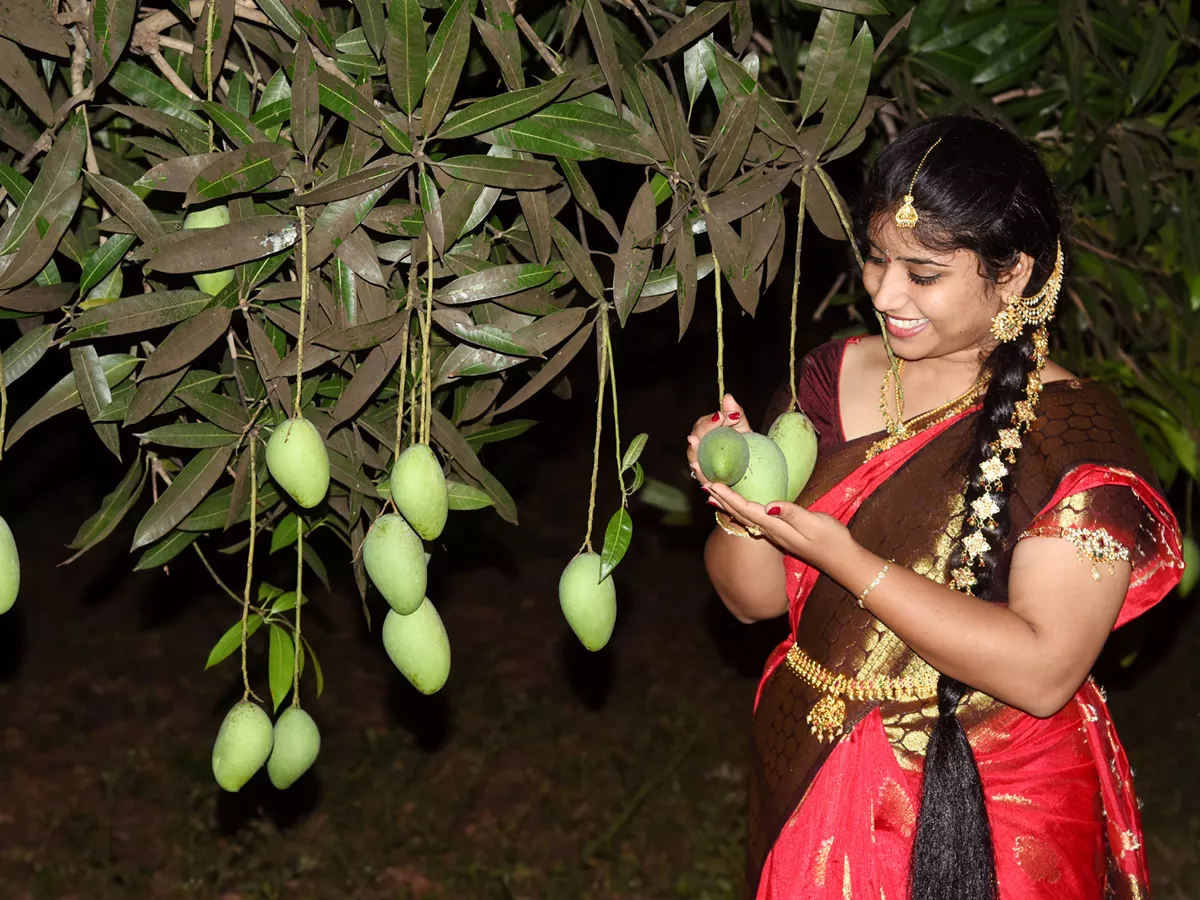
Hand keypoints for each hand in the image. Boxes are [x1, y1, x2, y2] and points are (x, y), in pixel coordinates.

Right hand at [686, 393, 752, 482]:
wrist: (752, 467)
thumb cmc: (743, 445)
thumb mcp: (741, 428)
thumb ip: (735, 413)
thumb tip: (728, 397)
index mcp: (706, 434)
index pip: (703, 424)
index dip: (712, 419)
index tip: (726, 415)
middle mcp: (700, 448)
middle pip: (696, 437)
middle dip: (706, 428)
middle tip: (718, 420)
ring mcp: (701, 464)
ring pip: (693, 455)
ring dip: (693, 448)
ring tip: (694, 441)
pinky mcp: (706, 479)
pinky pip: (700, 475)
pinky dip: (698, 471)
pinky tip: (697, 465)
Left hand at [704, 481, 851, 569]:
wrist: (841, 559)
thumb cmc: (831, 539)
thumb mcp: (814, 524)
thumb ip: (792, 514)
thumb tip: (769, 505)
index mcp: (776, 526)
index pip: (747, 509)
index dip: (729, 497)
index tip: (713, 484)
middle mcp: (770, 531)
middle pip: (740, 513)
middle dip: (721, 498)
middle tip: (703, 483)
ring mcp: (774, 533)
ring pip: (744, 517)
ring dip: (727, 504)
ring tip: (712, 493)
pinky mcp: (779, 532)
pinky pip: (752, 519)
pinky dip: (739, 510)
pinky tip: (735, 508)